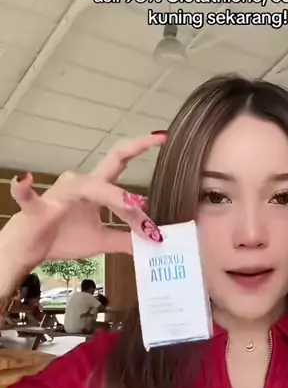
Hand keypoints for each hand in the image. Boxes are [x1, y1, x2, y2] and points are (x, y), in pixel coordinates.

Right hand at [0, 134, 165, 278]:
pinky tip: (25, 181)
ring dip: (113, 197)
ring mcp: (58, 194)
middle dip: (132, 156)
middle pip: (110, 167)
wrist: (30, 250)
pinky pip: (29, 197)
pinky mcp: (36, 209)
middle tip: (156, 151)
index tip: (163, 137)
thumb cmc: (62, 237)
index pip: (120, 164)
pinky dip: (25, 189)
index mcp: (95, 188)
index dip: (139, 149)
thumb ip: (124, 239)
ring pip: (89, 187)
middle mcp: (79, 184)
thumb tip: (152, 242)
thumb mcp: (100, 240)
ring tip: (135, 208)